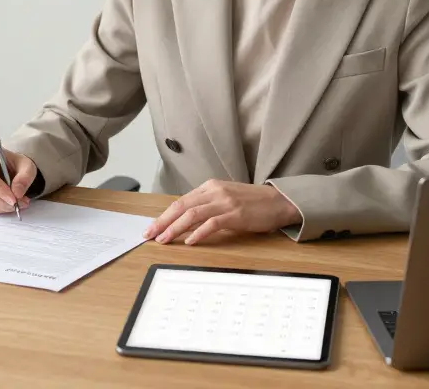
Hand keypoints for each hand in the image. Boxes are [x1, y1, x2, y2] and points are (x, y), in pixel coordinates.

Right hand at [0, 145, 36, 214]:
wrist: (8, 168)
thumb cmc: (15, 164)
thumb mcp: (27, 166)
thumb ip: (25, 177)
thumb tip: (17, 193)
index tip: (14, 199)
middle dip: (3, 201)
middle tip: (20, 203)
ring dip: (1, 206)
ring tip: (16, 203)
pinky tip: (6, 203)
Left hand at [143, 180, 300, 244]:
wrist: (279, 201)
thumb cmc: (252, 203)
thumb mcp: (225, 198)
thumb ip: (207, 205)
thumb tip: (185, 222)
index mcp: (210, 186)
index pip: (180, 201)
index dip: (164, 215)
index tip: (153, 227)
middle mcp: (214, 191)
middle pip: (181, 206)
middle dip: (163, 221)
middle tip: (150, 234)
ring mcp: (225, 201)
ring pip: (192, 214)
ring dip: (176, 228)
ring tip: (165, 240)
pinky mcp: (235, 213)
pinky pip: (212, 223)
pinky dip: (199, 232)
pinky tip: (190, 241)